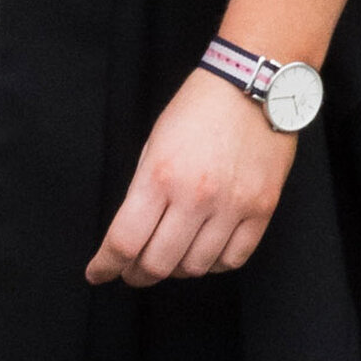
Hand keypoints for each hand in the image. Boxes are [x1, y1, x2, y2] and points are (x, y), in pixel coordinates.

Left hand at [86, 69, 297, 287]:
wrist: (253, 85)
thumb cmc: (198, 109)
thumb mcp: (154, 144)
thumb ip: (143, 192)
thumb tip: (131, 235)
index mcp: (160, 175)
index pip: (124, 241)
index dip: (106, 266)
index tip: (97, 274)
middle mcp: (196, 196)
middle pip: (158, 264)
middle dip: (137, 274)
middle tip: (133, 272)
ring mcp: (232, 205)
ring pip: (195, 267)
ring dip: (176, 270)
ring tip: (171, 258)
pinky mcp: (262, 208)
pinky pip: (233, 259)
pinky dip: (213, 264)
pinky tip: (204, 251)